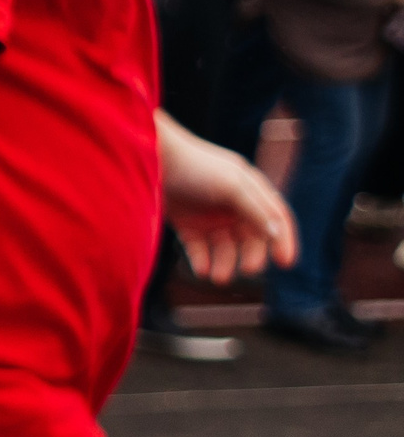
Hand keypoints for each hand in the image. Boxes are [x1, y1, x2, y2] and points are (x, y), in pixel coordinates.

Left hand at [160, 119, 295, 281]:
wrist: (149, 159)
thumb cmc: (194, 167)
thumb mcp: (231, 186)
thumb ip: (256, 209)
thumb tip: (277, 234)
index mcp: (250, 190)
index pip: (276, 217)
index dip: (284, 240)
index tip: (286, 263)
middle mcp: (233, 204)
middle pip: (252, 237)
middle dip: (252, 255)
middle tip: (248, 270)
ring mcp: (209, 215)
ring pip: (225, 247)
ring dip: (225, 263)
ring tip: (217, 277)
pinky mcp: (186, 224)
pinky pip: (200, 249)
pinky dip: (203, 261)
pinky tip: (202, 270)